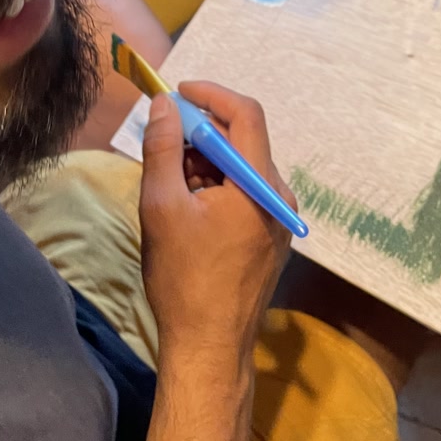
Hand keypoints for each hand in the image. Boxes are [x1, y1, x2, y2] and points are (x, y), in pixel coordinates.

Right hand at [140, 82, 292, 361]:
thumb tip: (163, 105)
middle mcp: (279, 196)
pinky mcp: (271, 236)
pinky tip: (187, 204)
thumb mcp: (162, 206)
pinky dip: (216, 184)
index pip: (246, 114)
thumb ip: (162, 149)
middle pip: (243, 140)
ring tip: (168, 179)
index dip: (211, 94)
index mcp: (259, 185)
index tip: (177, 91)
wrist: (210, 348)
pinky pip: (245, 191)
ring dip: (205, 160)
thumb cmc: (184, 278)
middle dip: (200, 131)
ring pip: (241, 166)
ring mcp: (278, 218)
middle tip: (161, 137)